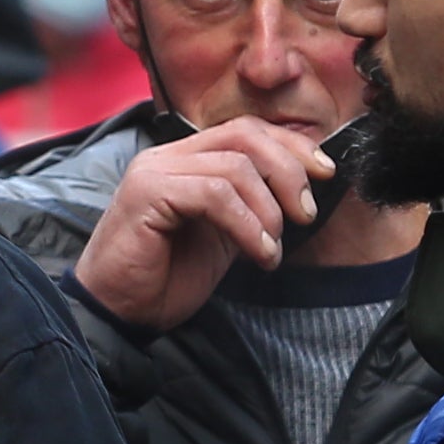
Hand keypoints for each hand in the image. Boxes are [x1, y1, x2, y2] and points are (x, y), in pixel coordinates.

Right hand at [70, 121, 327, 332]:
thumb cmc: (166, 279)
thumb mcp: (224, 235)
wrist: (118, 314)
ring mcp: (154, 170)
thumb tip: (301, 190)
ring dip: (268, 211)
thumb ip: (250, 206)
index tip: (325, 174)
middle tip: (304, 215)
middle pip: (245, 135)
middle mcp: (167, 156)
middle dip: (289, 171)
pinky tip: (257, 254)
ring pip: (235, 166)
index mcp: (185, 160)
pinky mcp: (146, 193)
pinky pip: (215, 194)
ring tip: (270, 250)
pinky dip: (247, 224)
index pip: (247, 129)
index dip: (292, 145)